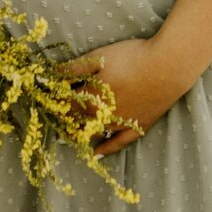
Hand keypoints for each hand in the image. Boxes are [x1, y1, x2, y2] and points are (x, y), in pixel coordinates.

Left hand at [60, 36, 187, 156]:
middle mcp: (102, 116)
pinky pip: (119, 143)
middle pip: (77, 122)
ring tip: (65, 137)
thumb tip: (49, 76)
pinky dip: (106, 149)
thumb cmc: (131, 57)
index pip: (65, 104)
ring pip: (94, 134)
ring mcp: (121, 124)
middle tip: (51, 121)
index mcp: (91, 97)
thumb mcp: (99, 58)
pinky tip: (96, 153)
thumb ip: (73, 69)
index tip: (44, 103)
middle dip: (63, 121)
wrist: (168, 66)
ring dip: (78, 135)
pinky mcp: (138, 126)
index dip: (54, 104)